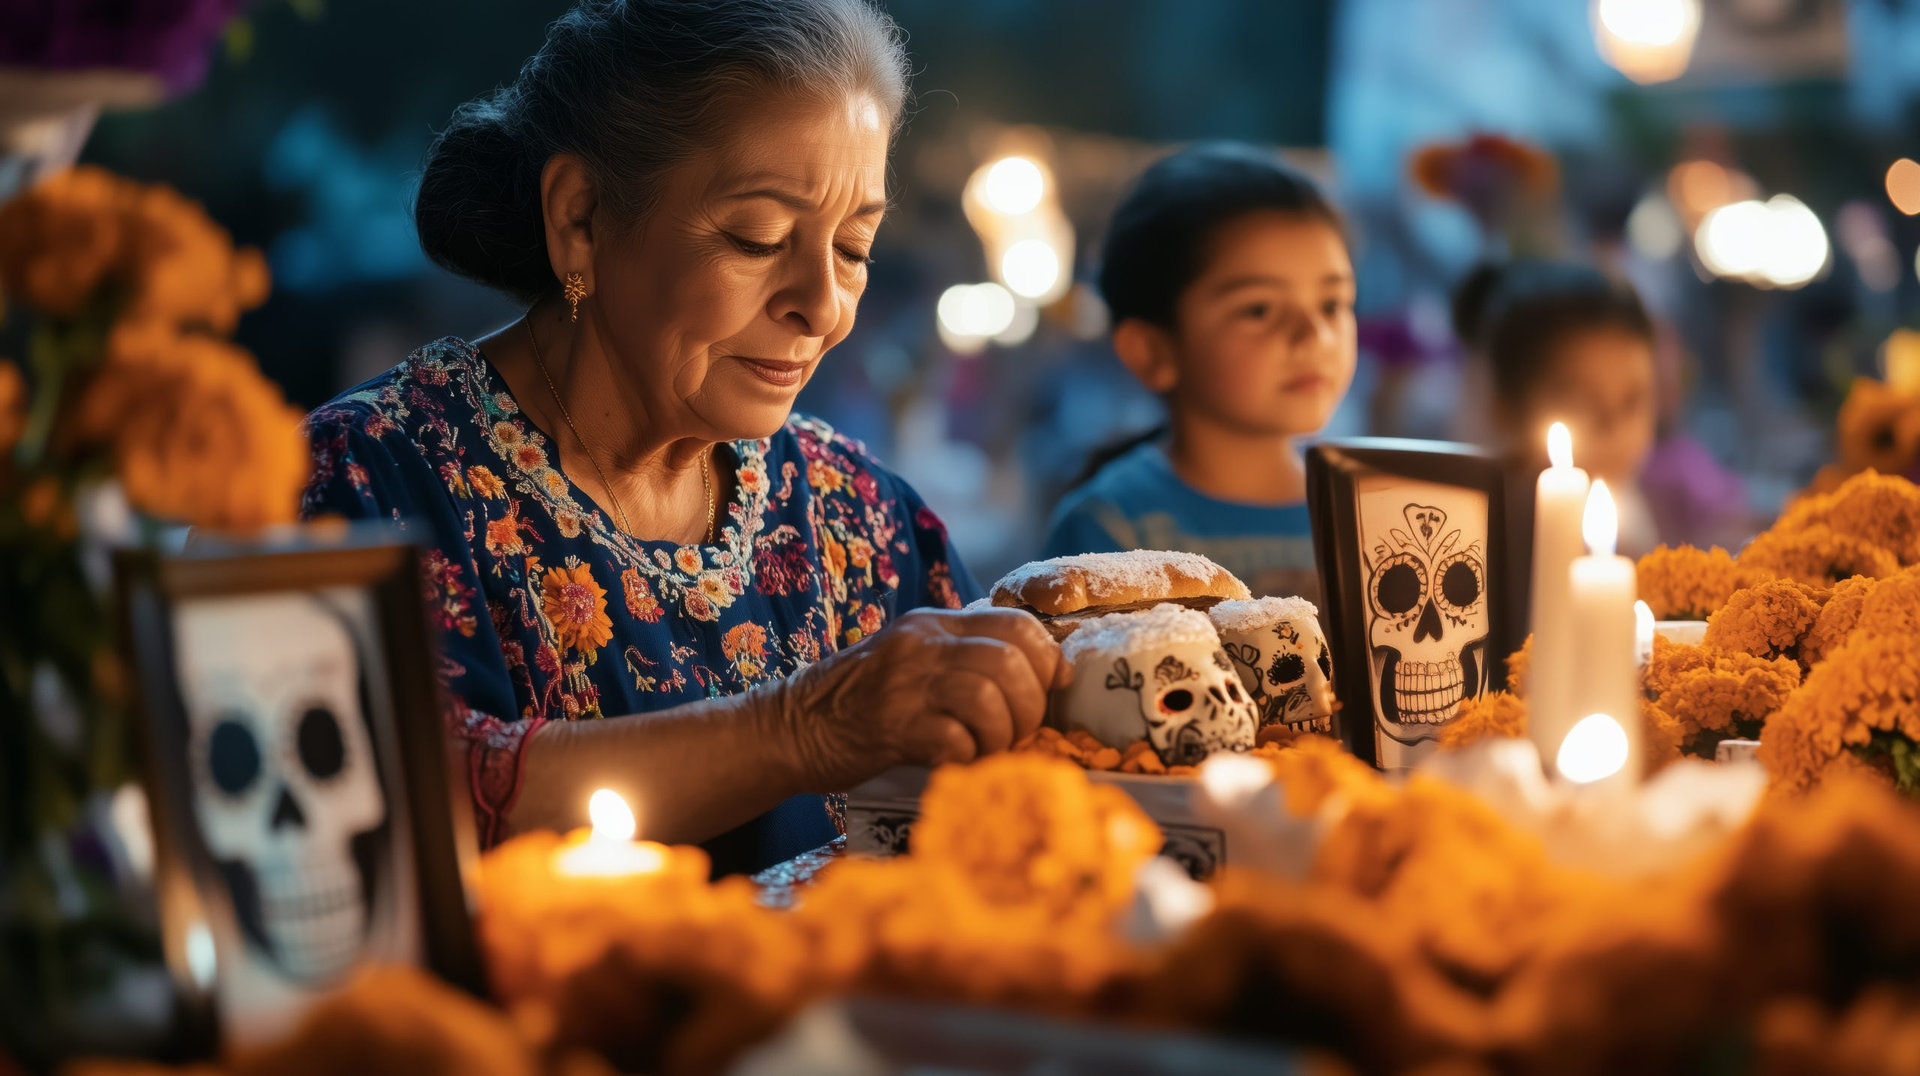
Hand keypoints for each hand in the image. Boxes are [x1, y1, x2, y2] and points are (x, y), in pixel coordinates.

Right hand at [772, 606, 1069, 789]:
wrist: (792, 727)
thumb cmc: (863, 702)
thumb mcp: (916, 661)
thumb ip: (968, 660)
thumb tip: (1048, 673)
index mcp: (936, 625)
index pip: (1016, 624)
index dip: (1047, 660)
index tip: (1051, 691)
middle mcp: (923, 645)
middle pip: (1010, 661)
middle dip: (1030, 706)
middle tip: (1017, 733)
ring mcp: (905, 683)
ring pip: (989, 698)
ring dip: (1002, 736)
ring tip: (985, 750)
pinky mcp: (891, 726)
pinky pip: (954, 739)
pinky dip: (967, 757)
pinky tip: (954, 761)